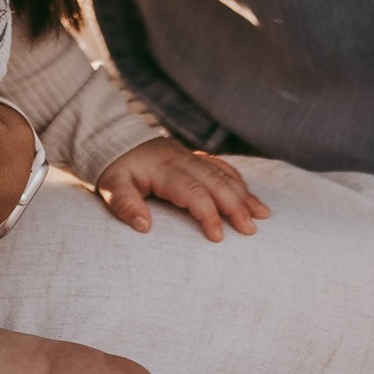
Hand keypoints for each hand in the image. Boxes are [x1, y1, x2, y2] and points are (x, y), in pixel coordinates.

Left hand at [94, 139, 269, 241]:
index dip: (207, 213)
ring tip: (263, 214)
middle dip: (235, 205)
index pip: (192, 191)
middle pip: (214, 181)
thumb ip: (124, 204)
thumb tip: (144, 226)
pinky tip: (250, 194)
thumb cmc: (114, 167)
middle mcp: (180, 160)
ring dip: (243, 193)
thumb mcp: (110, 185)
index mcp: (162, 169)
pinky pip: (220, 165)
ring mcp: (188, 156)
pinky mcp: (191, 156)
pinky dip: (237, 179)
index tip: (218, 237)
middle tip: (251, 230)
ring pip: (222, 172)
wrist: (112, 136)